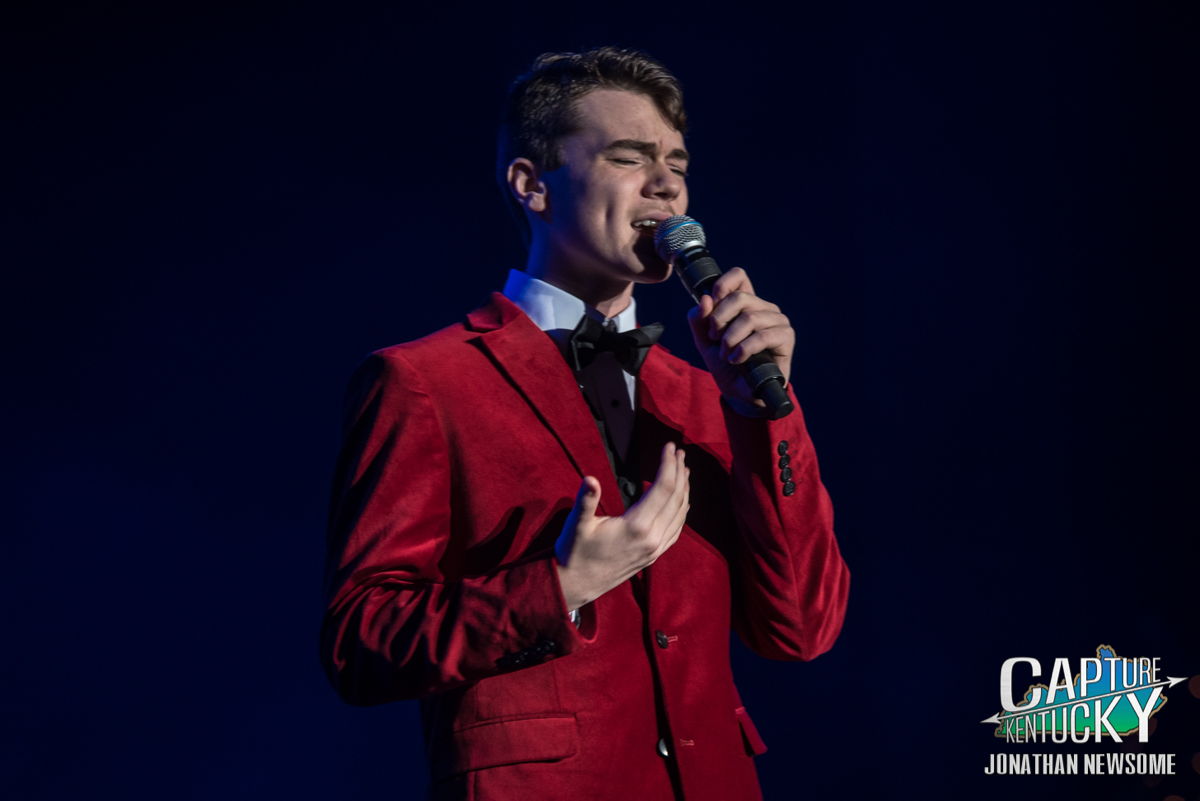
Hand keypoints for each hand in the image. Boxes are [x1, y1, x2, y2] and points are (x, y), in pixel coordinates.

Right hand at [555, 443, 689, 611]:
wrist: (576, 585)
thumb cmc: (574, 551)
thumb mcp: (577, 524)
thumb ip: (586, 500)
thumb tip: (590, 479)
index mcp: (637, 527)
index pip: (663, 488)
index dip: (668, 464)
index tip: (670, 446)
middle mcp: (652, 538)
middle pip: (676, 499)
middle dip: (679, 472)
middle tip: (679, 451)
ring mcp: (655, 549)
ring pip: (680, 514)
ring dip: (684, 489)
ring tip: (683, 469)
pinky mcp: (653, 556)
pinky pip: (676, 530)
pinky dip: (681, 510)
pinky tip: (681, 501)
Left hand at [686, 267, 794, 408]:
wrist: (740, 392)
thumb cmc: (726, 364)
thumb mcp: (705, 341)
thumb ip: (699, 320)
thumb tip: (704, 300)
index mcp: (745, 303)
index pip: (738, 277)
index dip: (722, 285)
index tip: (710, 303)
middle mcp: (763, 307)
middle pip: (739, 297)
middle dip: (719, 320)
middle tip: (716, 339)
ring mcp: (777, 321)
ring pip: (749, 317)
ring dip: (731, 339)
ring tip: (727, 355)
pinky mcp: (786, 337)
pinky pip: (763, 336)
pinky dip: (744, 349)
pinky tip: (737, 360)